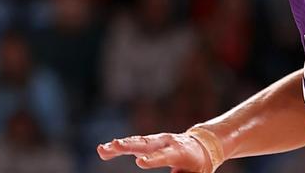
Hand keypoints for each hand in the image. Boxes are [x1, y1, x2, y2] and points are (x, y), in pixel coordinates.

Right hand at [97, 132, 214, 171]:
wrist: (201, 145)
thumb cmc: (199, 165)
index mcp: (180, 151)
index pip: (164, 156)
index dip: (152, 159)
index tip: (139, 162)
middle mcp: (167, 142)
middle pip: (146, 144)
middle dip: (129, 146)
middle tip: (114, 146)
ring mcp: (157, 140)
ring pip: (136, 142)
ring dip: (119, 146)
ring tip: (102, 149)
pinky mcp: (150, 141)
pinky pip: (133, 143)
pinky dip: (118, 146)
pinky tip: (103, 150)